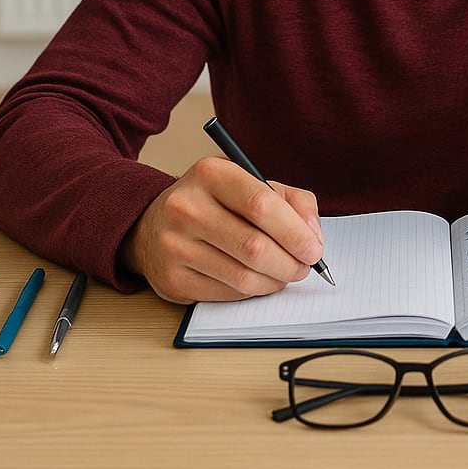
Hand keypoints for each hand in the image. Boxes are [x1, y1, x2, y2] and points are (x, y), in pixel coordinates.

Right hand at [122, 157, 324, 303]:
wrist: (153, 224)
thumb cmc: (215, 203)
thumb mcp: (252, 184)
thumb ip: (292, 201)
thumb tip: (312, 236)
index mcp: (210, 174)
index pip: (261, 205)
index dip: (295, 232)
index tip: (314, 249)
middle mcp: (186, 207)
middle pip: (254, 247)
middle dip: (290, 263)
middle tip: (303, 267)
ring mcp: (174, 246)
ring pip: (243, 276)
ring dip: (275, 281)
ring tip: (284, 274)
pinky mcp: (172, 279)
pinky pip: (227, 294)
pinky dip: (252, 291)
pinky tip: (256, 279)